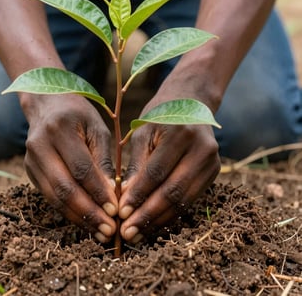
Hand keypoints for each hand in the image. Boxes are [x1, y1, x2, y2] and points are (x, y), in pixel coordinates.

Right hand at [22, 94, 117, 242]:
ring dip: (78, 218)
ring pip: (54, 197)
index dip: (98, 192)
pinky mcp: (30, 170)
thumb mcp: (97, 129)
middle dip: (88, 213)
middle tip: (108, 230)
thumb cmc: (78, 115)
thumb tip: (111, 195)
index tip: (115, 210)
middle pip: (64, 188)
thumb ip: (103, 160)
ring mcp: (30, 160)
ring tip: (99, 232)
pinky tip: (85, 220)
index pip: (81, 168)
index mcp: (60, 129)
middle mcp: (40, 145)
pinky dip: (68, 211)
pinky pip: (49, 196)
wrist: (46, 103)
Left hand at [118, 105, 219, 242]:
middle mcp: (202, 149)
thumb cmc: (160, 114)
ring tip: (138, 233)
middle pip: (173, 191)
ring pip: (184, 200)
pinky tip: (154, 222)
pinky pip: (191, 198)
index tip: (120, 214)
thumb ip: (137, 165)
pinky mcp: (214, 172)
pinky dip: (171, 213)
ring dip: (159, 220)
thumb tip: (126, 200)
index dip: (138, 196)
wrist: (191, 101)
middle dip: (148, 215)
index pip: (156, 173)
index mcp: (181, 133)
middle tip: (128, 233)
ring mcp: (212, 162)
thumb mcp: (143, 132)